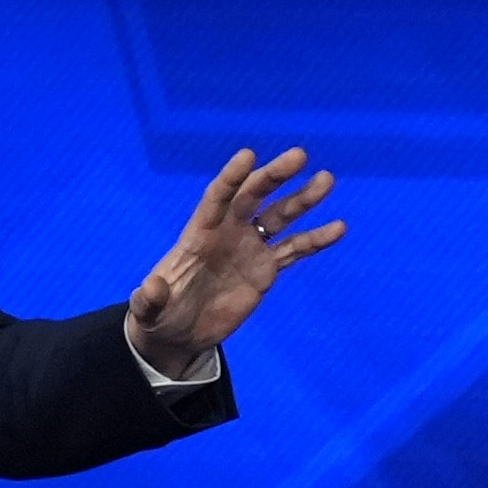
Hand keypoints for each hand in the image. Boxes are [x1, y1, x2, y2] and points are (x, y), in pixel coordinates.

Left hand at [127, 146, 342, 364]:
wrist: (180, 332)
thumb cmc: (159, 316)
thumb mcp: (149, 311)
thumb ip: (149, 299)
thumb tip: (151, 288)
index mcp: (199, 235)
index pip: (217, 199)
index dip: (232, 179)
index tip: (249, 156)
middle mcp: (227, 233)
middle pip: (254, 196)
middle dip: (275, 176)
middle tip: (299, 156)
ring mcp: (249, 249)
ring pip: (279, 217)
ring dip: (302, 199)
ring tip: (326, 180)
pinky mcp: (265, 269)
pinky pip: (295, 250)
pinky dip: (316, 239)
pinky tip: (338, 227)